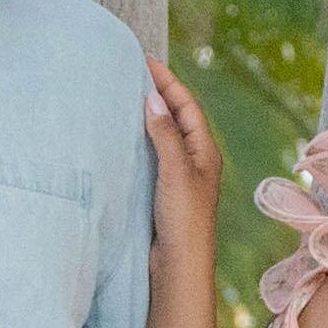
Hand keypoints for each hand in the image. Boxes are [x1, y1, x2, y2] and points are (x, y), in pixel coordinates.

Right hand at [141, 65, 218, 277]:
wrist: (179, 266)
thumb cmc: (184, 220)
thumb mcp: (175, 172)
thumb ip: (166, 135)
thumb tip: (153, 98)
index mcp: (204, 151)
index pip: (186, 105)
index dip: (167, 81)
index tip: (145, 61)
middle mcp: (194, 160)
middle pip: (176, 116)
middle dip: (158, 92)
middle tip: (133, 72)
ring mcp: (178, 176)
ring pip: (163, 136)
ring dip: (148, 115)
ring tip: (125, 96)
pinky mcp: (162, 191)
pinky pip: (152, 154)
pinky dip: (139, 139)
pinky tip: (122, 137)